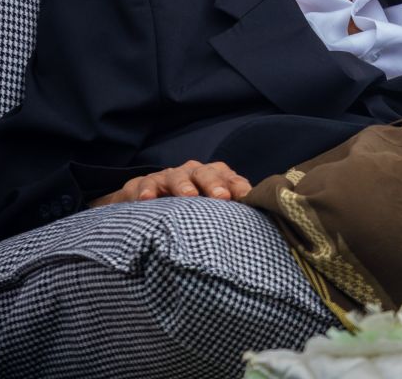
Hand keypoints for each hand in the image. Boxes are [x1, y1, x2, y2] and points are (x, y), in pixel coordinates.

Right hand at [90, 160, 251, 206]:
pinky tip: (147, 200)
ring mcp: (167, 177)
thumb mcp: (210, 210)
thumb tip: (260, 229)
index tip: (245, 197)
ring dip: (183, 185)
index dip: (238, 186)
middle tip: (221, 196)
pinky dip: (145, 191)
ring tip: (188, 196)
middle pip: (205, 172)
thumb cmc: (189, 208)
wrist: (147, 203)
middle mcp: (192, 173)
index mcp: (213, 177)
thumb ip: (231, 216)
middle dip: (214, 183)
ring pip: (176, 176)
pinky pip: (144, 184)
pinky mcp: (142, 184)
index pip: (229, 177)